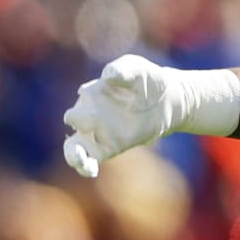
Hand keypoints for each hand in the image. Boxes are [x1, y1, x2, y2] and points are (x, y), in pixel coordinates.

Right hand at [63, 55, 239, 177]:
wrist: (166, 100)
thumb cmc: (148, 80)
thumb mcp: (138, 68)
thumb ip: (124, 69)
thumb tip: (108, 75)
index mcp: (93, 93)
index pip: (85, 96)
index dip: (89, 96)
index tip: (95, 92)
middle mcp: (91, 113)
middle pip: (75, 119)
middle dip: (80, 119)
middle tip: (91, 119)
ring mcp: (98, 132)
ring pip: (75, 146)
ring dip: (73, 153)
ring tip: (77, 159)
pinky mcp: (109, 147)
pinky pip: (91, 159)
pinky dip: (86, 166)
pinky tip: (90, 171)